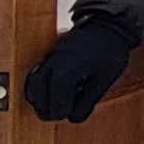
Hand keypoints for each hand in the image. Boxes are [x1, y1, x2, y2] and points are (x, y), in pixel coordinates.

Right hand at [23, 10, 141, 123]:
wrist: (107, 26)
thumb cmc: (110, 51)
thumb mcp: (105, 79)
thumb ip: (88, 100)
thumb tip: (73, 118)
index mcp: (68, 68)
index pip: (55, 99)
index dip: (60, 111)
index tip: (68, 115)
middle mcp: (54, 62)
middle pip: (38, 93)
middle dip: (48, 108)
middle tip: (59, 115)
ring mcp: (49, 57)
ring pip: (33, 84)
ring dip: (40, 99)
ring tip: (54, 107)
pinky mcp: (49, 56)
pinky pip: (35, 75)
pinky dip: (39, 88)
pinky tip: (53, 93)